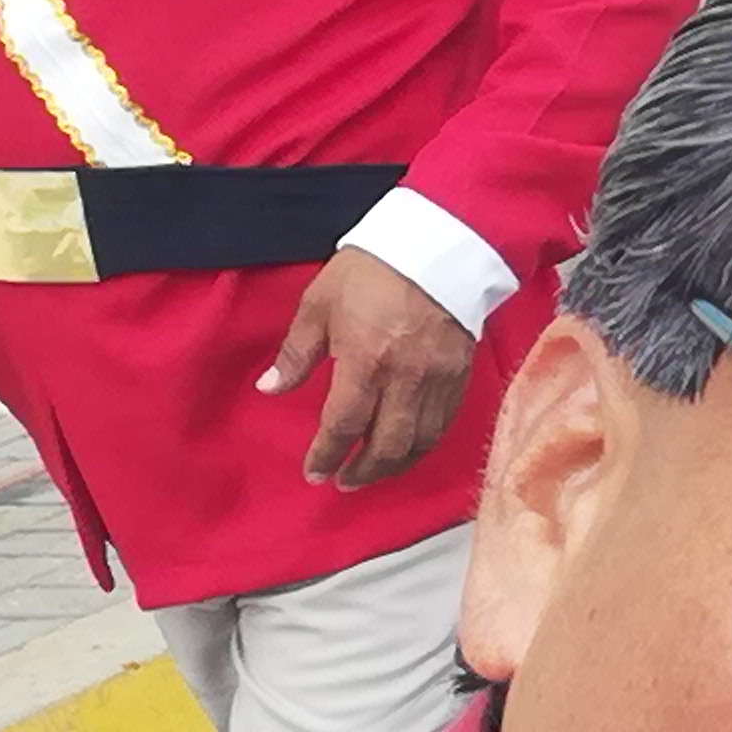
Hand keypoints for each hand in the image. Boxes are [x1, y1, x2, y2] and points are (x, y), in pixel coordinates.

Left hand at [263, 245, 475, 489]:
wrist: (436, 250)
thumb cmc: (369, 273)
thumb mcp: (319, 305)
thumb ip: (296, 353)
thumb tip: (271, 388)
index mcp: (365, 362)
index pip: (344, 425)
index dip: (327, 455)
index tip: (314, 473)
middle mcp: (405, 381)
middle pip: (386, 446)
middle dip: (362, 471)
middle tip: (342, 481)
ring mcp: (437, 382)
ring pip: (418, 442)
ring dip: (392, 465)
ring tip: (372, 472)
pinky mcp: (460, 378)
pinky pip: (442, 426)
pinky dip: (422, 446)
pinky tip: (406, 450)